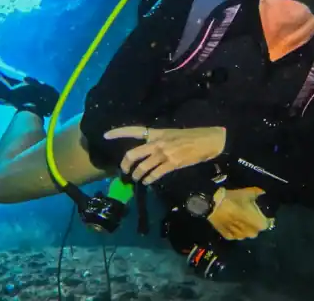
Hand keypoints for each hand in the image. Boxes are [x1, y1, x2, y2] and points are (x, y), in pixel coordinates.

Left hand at [103, 126, 225, 184]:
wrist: (209, 140)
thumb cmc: (192, 136)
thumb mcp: (171, 134)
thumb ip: (158, 140)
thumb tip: (147, 150)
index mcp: (157, 132)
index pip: (133, 130)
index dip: (118, 133)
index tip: (105, 136)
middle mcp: (157, 142)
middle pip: (133, 154)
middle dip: (125, 164)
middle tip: (124, 171)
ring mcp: (164, 153)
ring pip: (142, 167)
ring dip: (136, 175)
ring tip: (136, 178)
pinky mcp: (172, 164)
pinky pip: (155, 174)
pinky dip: (149, 180)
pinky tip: (148, 182)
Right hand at [207, 187, 273, 239]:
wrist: (212, 205)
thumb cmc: (232, 199)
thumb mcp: (247, 193)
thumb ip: (258, 193)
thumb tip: (263, 192)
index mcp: (257, 224)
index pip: (267, 224)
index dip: (264, 218)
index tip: (260, 212)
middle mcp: (250, 234)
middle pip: (255, 230)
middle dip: (253, 224)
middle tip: (248, 214)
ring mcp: (238, 237)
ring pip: (245, 234)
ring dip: (244, 228)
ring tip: (238, 218)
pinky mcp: (227, 237)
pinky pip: (234, 235)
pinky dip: (234, 230)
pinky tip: (230, 222)